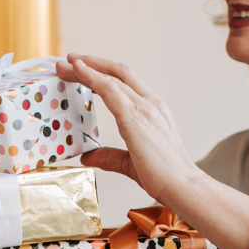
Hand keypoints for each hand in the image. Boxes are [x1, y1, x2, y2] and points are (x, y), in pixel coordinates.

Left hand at [55, 54, 201, 203]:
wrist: (182, 186)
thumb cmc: (164, 177)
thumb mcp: (130, 163)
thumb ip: (109, 157)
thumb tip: (88, 156)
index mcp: (153, 111)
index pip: (125, 84)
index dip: (103, 73)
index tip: (82, 70)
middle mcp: (150, 104)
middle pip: (117, 74)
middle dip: (92, 64)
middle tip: (69, 62)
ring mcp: (144, 108)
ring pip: (112, 77)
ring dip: (87, 68)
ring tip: (66, 64)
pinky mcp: (135, 117)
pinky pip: (109, 89)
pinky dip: (92, 76)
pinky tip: (78, 70)